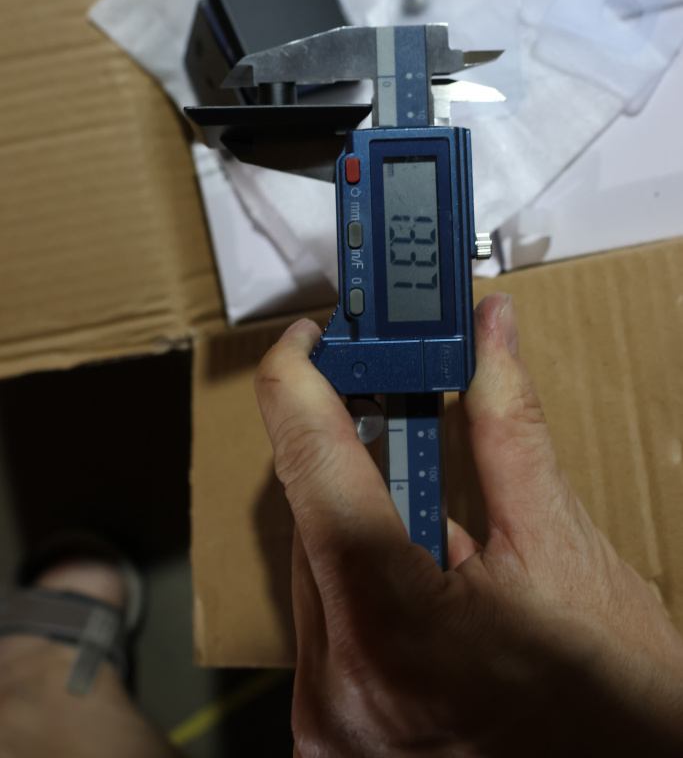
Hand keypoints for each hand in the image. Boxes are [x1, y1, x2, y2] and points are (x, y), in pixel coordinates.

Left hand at [255, 294, 682, 756]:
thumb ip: (509, 431)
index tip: (312, 338)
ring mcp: (328, 721)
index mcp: (393, 632)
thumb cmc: (615, 706)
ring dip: (361, 522)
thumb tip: (489, 338)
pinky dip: (363, 578)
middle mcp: (338, 686)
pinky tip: (422, 583)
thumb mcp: (565, 553)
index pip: (310, 466)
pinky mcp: (330, 732)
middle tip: (392, 404)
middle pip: (309, 515)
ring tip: (439, 532)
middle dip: (353, 454)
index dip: (301, 380)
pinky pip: (324, 619)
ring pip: (312, 566)